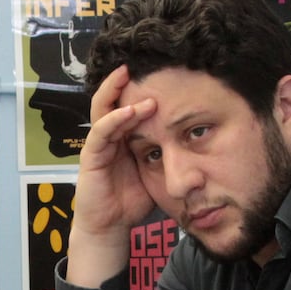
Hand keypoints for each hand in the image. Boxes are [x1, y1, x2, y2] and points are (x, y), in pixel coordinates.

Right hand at [65, 65, 157, 284]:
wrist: (111, 228)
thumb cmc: (133, 201)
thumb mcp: (157, 170)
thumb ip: (169, 152)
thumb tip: (199, 138)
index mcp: (124, 137)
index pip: (127, 104)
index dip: (137, 87)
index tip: (157, 70)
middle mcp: (109, 137)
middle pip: (111, 100)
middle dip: (121, 80)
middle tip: (135, 61)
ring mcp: (98, 146)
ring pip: (103, 110)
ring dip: (118, 94)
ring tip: (131, 77)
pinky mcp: (91, 158)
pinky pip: (100, 133)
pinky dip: (114, 119)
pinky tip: (130, 110)